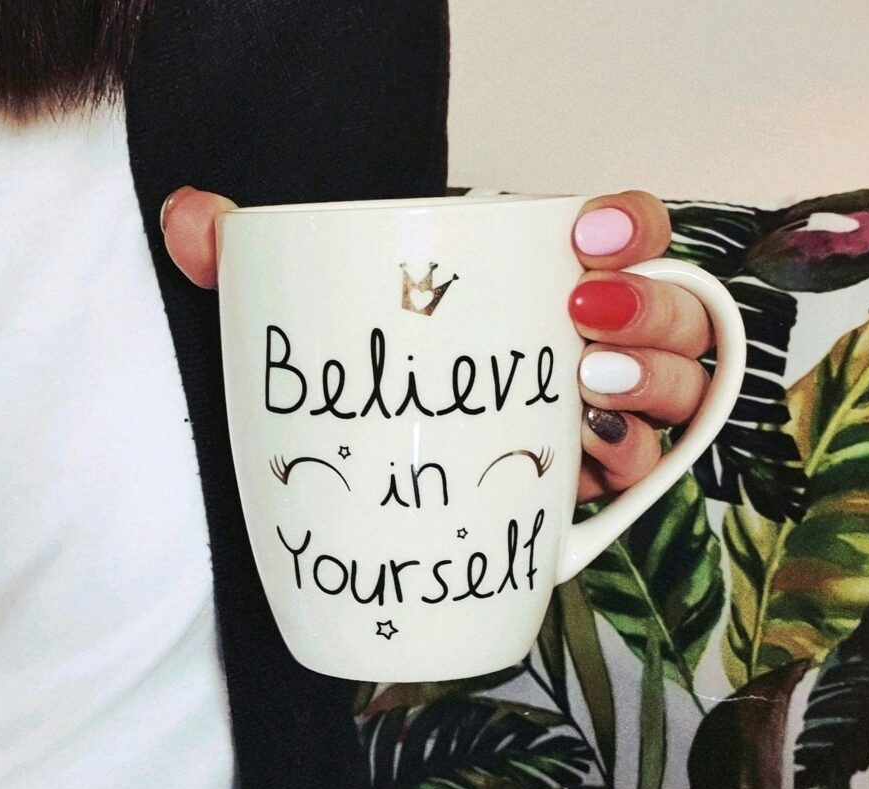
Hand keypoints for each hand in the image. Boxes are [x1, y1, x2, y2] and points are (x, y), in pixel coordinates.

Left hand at [161, 188, 710, 502]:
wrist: (356, 491)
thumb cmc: (354, 384)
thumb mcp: (300, 323)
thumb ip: (246, 268)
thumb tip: (189, 218)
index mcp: (529, 281)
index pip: (618, 230)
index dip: (627, 224)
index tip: (582, 236)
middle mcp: (583, 342)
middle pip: (669, 309)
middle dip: (647, 312)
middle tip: (585, 325)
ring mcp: (597, 418)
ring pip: (680, 389)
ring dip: (654, 387)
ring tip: (590, 396)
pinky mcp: (587, 490)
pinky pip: (651, 474)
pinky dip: (639, 466)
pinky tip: (591, 468)